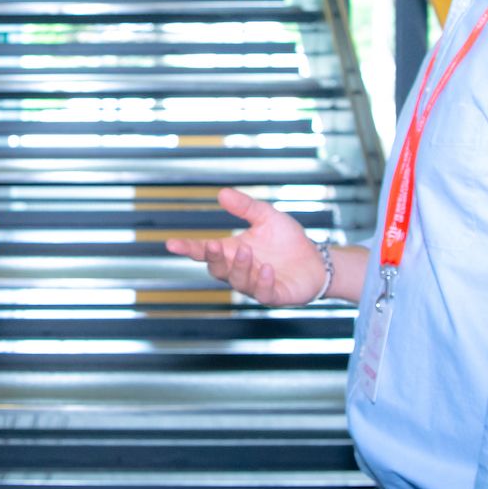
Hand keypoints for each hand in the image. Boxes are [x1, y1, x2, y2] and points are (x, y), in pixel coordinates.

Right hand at [163, 188, 364, 305]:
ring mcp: (255, 284)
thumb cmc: (288, 241)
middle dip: (214, 258)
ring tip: (247, 251)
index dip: (187, 248)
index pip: (205, 251)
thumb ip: (245, 207)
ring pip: (237, 282)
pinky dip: (262, 281)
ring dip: (239, 267)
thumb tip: (222, 193)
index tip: (171, 244)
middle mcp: (240, 270)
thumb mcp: (266, 217)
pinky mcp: (274, 295)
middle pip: (217, 269)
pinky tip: (267, 269)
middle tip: (215, 245)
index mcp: (232, 251)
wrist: (316, 261)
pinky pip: (262, 293)